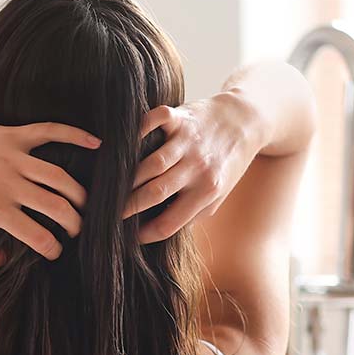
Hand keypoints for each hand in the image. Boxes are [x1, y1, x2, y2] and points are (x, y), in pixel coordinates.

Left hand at [0, 119, 100, 264]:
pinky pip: (50, 132)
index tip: (56, 252)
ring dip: (79, 193)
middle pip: (57, 207)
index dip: (52, 249)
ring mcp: (12, 157)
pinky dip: (75, 135)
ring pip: (60, 177)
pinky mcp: (11, 135)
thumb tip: (4, 264)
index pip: (37, 236)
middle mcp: (8, 183)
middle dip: (75, 223)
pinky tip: (96, 142)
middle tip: (77, 230)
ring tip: (84, 204)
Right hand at [123, 93, 261, 242]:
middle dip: (127, 207)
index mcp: (207, 192)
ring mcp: (188, 141)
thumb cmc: (227, 162)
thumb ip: (192, 212)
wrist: (246, 120)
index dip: (145, 234)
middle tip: (108, 214)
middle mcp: (198, 168)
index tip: (129, 237)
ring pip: (151, 164)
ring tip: (109, 187)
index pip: (170, 223)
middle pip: (155, 193)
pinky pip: (154, 122)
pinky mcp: (181, 117)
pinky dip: (138, 130)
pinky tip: (123, 144)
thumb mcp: (218, 195)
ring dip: (126, 177)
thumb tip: (157, 229)